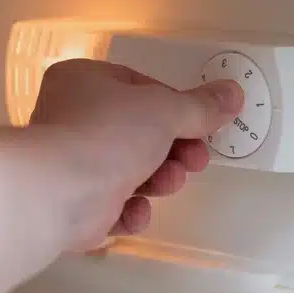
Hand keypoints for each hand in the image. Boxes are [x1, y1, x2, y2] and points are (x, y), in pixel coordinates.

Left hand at [26, 59, 242, 249]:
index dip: (176, 108)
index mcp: (84, 81)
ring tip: (168, 183)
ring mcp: (70, 164)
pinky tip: (135, 211)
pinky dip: (130, 211)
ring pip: (129, 171)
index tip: (203, 125)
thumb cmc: (108, 135)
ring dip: (157, 179)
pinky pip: (112, 206)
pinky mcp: (74, 205)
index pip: (140, 89)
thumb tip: (233, 94)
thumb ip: (201, 107)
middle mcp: (72, 118)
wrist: (59, 194)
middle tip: (195, 160)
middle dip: (173, 150)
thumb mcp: (165, 110)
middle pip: (139, 133)